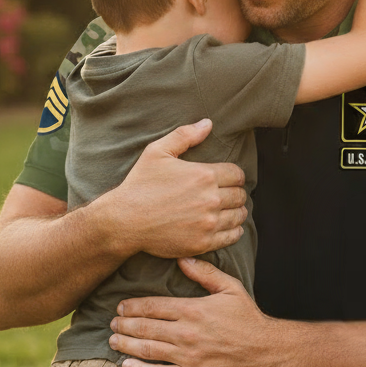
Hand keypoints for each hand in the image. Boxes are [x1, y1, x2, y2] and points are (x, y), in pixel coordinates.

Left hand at [109, 257, 272, 366]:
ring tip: (113, 340)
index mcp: (193, 309)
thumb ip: (205, 273)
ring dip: (126, 344)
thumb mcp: (230, 287)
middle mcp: (186, 333)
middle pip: (145, 327)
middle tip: (112, 322)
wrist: (265, 350)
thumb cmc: (247, 317)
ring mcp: (187, 356)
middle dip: (125, 324)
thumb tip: (181, 259)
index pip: (153, 306)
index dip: (133, 306)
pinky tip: (126, 366)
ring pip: (147, 349)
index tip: (120, 306)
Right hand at [113, 120, 246, 258]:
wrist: (125, 220)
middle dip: (236, 193)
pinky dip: (234, 231)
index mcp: (204, 175)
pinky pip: (232, 236)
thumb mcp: (157, 152)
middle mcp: (211, 199)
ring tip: (229, 210)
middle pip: (240, 195)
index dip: (235, 176)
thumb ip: (184, 135)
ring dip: (236, 211)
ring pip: (238, 215)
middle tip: (228, 195)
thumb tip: (208, 124)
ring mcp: (208, 223)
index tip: (229, 179)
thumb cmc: (140, 184)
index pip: (237, 174)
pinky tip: (228, 226)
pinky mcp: (203, 242)